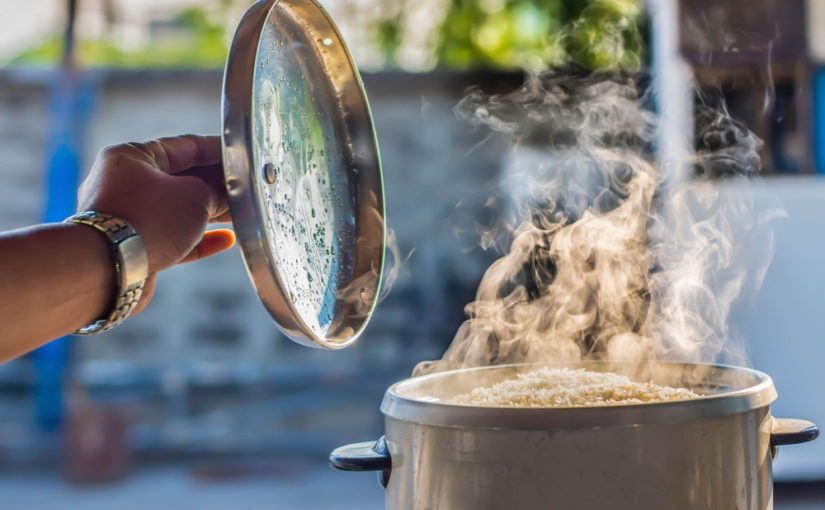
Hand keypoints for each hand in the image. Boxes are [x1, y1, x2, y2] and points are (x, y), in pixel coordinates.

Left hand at [77, 135, 234, 312]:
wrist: (111, 269)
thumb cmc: (149, 220)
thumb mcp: (195, 196)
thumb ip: (216, 192)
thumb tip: (225, 197)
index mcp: (132, 157)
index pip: (184, 146)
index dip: (217, 150)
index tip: (240, 154)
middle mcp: (124, 183)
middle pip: (180, 178)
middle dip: (215, 184)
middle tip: (244, 187)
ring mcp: (127, 216)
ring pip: (177, 209)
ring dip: (209, 212)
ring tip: (238, 213)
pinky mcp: (134, 245)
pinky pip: (171, 236)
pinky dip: (198, 237)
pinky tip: (225, 239)